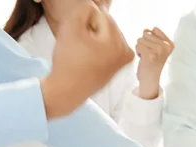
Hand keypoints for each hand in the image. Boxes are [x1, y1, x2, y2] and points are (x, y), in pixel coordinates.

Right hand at [41, 1, 133, 118]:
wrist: (69, 90)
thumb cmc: (68, 62)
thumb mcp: (71, 29)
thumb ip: (83, 10)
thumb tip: (93, 6)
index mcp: (118, 43)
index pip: (101, 17)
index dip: (85, 23)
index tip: (79, 38)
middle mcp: (127, 51)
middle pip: (108, 26)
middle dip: (93, 29)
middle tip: (81, 46)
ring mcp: (125, 60)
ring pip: (108, 35)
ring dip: (96, 37)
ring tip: (85, 52)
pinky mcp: (121, 65)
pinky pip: (110, 46)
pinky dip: (100, 47)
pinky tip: (91, 57)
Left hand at [136, 27, 173, 99]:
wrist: (150, 79)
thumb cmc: (152, 63)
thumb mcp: (158, 48)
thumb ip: (154, 36)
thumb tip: (146, 30)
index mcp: (170, 44)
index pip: (155, 29)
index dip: (150, 38)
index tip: (154, 49)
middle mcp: (166, 47)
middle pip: (146, 33)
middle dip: (144, 43)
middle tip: (149, 54)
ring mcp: (158, 50)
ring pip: (140, 39)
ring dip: (140, 48)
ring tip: (146, 56)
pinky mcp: (150, 54)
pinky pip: (138, 45)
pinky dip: (138, 52)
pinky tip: (143, 59)